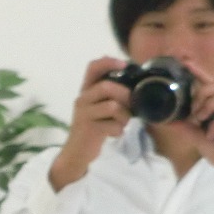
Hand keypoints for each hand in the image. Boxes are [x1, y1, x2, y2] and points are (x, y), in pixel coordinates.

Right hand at [49, 57, 131, 191]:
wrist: (77, 151)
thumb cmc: (93, 126)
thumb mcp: (98, 106)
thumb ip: (111, 94)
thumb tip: (135, 85)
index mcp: (86, 90)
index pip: (93, 67)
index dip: (108, 62)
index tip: (124, 64)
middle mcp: (82, 99)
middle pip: (107, 87)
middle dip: (125, 95)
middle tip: (131, 106)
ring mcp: (84, 114)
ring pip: (113, 106)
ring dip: (124, 116)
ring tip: (123, 122)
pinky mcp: (89, 130)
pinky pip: (113, 125)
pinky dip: (119, 130)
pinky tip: (114, 133)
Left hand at [178, 58, 213, 182]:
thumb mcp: (197, 136)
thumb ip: (184, 127)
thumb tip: (165, 121)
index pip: (210, 83)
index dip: (199, 72)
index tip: (186, 63)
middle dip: (202, 93)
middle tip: (193, 110)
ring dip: (207, 107)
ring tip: (199, 121)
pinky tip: (210, 135)